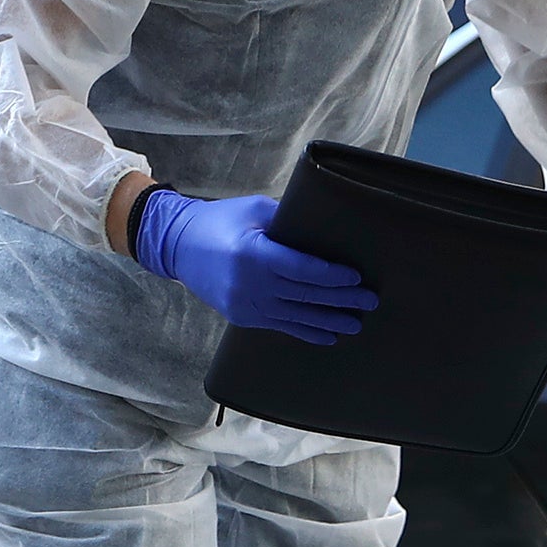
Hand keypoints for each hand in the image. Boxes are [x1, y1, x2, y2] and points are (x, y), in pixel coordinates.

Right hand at [133, 190, 377, 345]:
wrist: (177, 245)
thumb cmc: (220, 220)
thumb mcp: (255, 210)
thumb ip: (288, 222)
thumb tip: (324, 231)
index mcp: (252, 254)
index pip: (301, 269)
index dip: (331, 275)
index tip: (356, 277)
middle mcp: (248, 283)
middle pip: (304, 294)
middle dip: (340, 299)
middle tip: (369, 301)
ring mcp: (244, 304)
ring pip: (295, 316)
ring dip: (328, 320)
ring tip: (356, 323)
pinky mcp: (241, 316)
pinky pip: (280, 326)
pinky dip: (306, 332)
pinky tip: (328, 335)